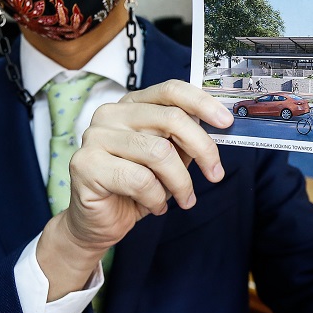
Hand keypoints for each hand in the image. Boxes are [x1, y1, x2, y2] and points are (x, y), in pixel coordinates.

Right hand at [62, 79, 232, 249]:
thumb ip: (185, 139)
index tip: (226, 122)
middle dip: (203, 148)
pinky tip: (154, 206)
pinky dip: (156, 198)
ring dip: (180, 182)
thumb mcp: (169, 158)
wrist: (100, 222)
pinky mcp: (86, 164)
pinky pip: (140, 180)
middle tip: (216, 174)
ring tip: (183, 198)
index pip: (170, 90)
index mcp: (132, 105)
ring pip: (160, 152)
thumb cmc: (136, 187)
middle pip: (171, 118)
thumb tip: (219, 126)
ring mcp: (95, 136)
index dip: (202, 102)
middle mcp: (111, 114)